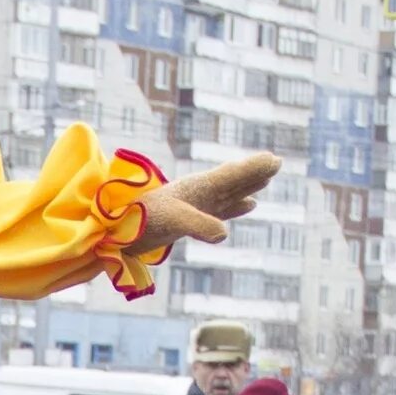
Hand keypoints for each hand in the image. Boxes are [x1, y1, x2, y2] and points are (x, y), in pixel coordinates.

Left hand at [137, 151, 280, 250]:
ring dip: (249, 186)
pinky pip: (222, 209)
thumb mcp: (173, 220)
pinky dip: (237, 207)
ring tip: (266, 179)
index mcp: (199, 187)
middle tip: (276, 162)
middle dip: (255, 172)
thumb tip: (223, 234)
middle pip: (235, 180)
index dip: (253, 168)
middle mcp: (201, 193)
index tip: (274, 160)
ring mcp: (198, 205)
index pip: (232, 174)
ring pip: (231, 192)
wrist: (119, 230)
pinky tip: (249, 205)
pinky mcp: (192, 218)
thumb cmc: (143, 220)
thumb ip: (198, 225)